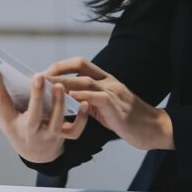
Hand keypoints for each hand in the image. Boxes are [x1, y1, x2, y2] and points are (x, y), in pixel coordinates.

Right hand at [0, 64, 89, 163]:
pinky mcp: (62, 137)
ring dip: (58, 103)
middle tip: (38, 76)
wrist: (35, 154)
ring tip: (59, 85)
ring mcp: (47, 135)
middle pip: (33, 115)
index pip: (0, 102)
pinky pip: (74, 130)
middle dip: (35, 96)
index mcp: (10, 122)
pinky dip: (81, 118)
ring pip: (55, 121)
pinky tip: (84, 103)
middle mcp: (28, 130)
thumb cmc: (14, 127)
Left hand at [42, 57, 173, 150]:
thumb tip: (68, 99)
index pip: (81, 63)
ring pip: (86, 80)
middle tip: (40, 77)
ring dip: (65, 82)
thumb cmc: (128, 120)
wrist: (152, 129)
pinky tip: (70, 97)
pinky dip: (82, 95)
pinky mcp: (117, 107)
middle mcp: (109, 82)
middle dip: (58, 70)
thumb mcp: (106, 106)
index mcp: (106, 80)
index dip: (62, 65)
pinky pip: (97, 97)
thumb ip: (90, 100)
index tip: (46, 72)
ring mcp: (114, 92)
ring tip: (47, 86)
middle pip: (81, 66)